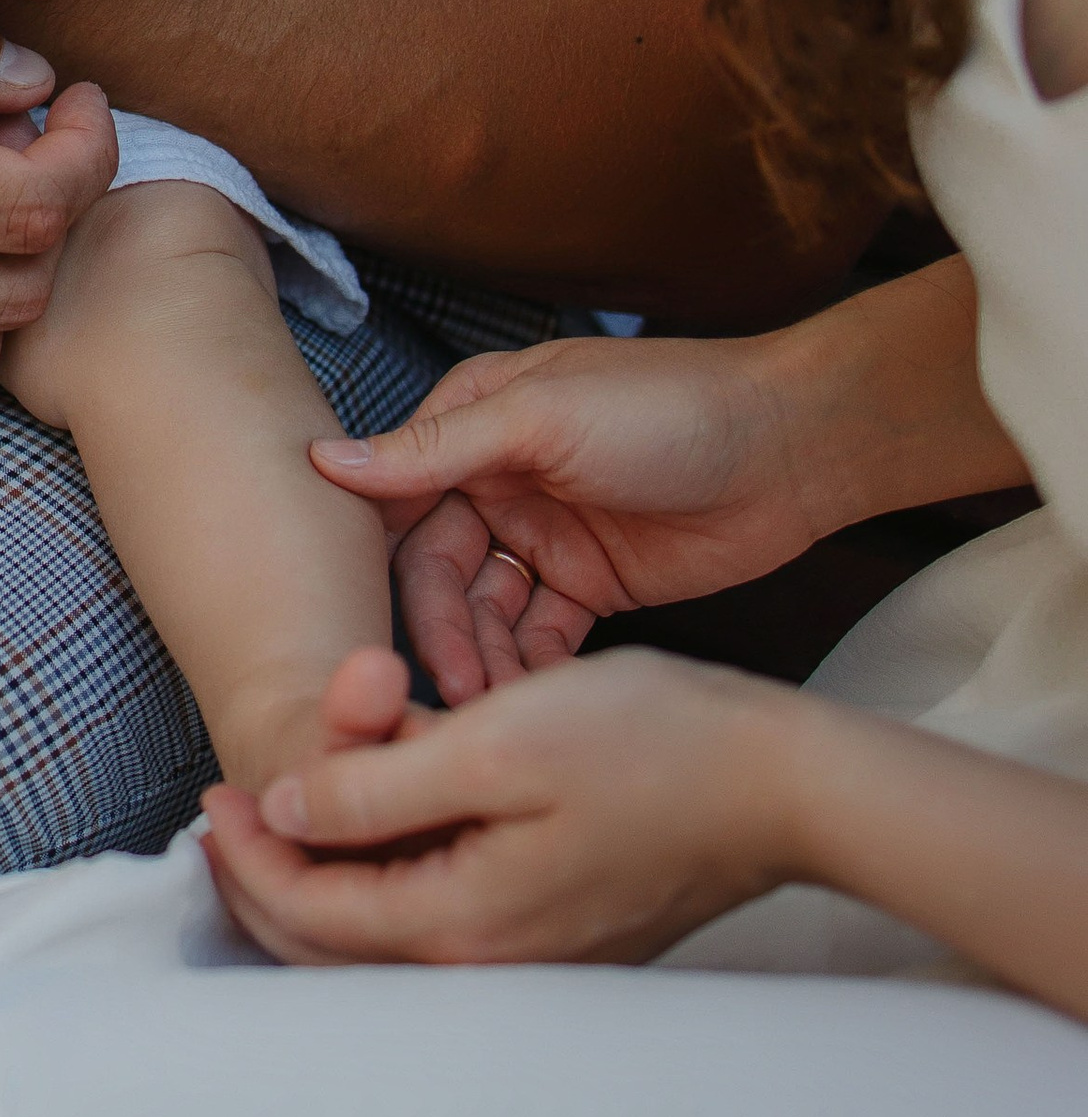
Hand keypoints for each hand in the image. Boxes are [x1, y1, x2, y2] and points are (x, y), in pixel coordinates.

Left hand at [201, 641, 806, 965]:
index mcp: (463, 926)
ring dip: (334, 859)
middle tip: (229, 808)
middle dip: (271, 873)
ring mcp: (529, 953)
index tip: (217, 791)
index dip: (249, 853)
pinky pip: (441, 908)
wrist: (779, 781)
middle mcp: (490, 962)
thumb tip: (284, 812)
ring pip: (385, 925)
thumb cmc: (648, 743)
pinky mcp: (555, 928)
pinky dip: (395, 861)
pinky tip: (391, 795)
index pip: (310, 914)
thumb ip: (377, 788)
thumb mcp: (492, 742)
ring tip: (305, 786)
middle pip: (335, 942)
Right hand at [306, 326, 831, 703]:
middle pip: (436, 571)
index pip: (395, 502)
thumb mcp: (540, 418)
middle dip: (439, 632)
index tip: (365, 631)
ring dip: (482, 658)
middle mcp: (496, 480)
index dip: (375, 569)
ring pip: (485, 613)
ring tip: (491, 710)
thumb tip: (324, 461)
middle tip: (447, 692)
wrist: (793, 446)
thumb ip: (435, 449)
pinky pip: (539, 637)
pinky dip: (530, 670)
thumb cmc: (667, 406)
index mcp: (472, 424)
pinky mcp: (591, 585)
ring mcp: (544, 536)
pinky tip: (533, 702)